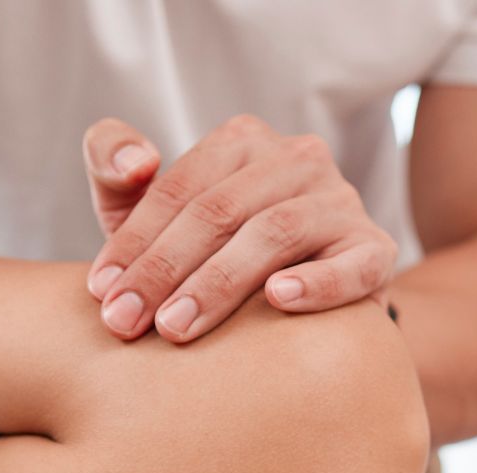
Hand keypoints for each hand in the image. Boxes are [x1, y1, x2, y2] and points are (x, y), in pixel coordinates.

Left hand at [82, 114, 398, 343]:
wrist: (300, 314)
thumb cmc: (209, 258)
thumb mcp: (155, 215)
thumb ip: (115, 171)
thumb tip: (135, 162)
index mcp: (243, 142)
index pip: (179, 187)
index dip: (134, 240)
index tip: (100, 292)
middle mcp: (298, 159)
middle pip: (220, 210)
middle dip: (164, 269)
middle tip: (126, 322)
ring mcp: (341, 202)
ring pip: (275, 232)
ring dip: (218, 283)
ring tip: (177, 327)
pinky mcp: (376, 250)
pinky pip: (351, 265)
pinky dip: (317, 282)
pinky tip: (279, 300)